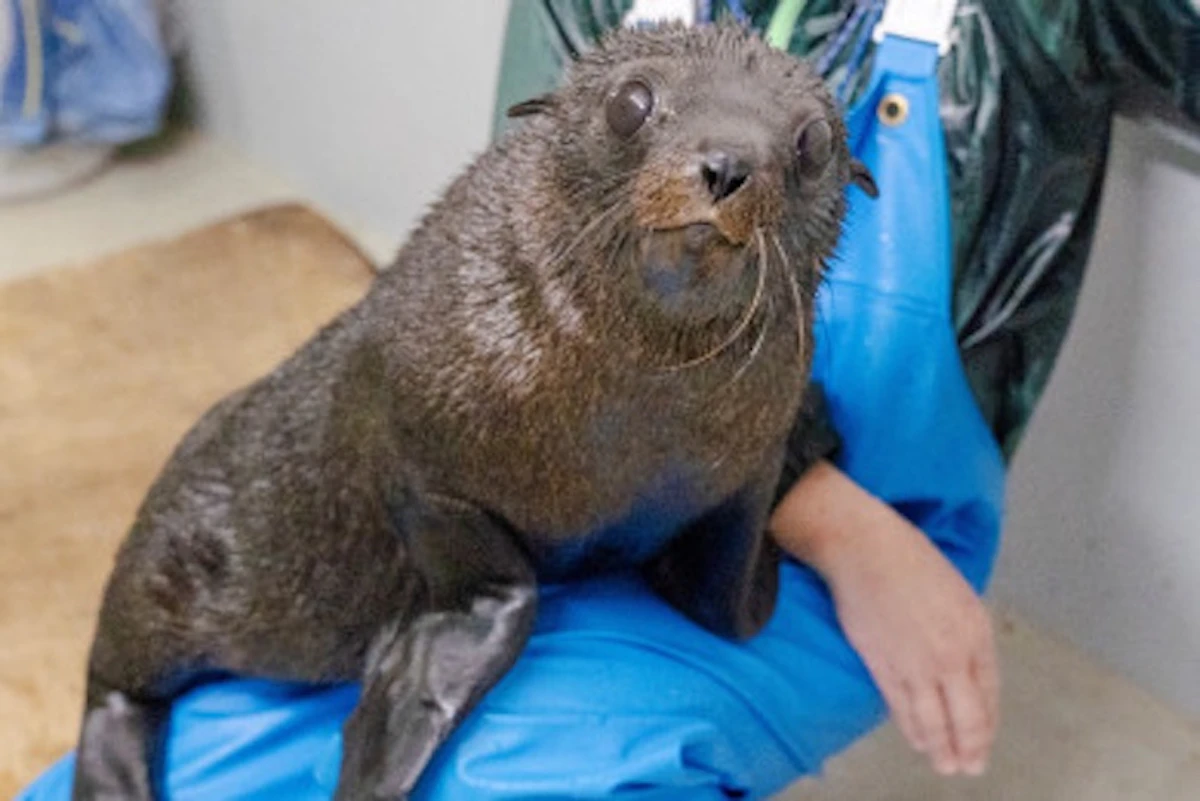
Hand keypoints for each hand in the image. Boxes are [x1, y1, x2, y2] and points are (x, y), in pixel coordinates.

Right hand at [771, 461, 999, 776]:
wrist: (863, 547)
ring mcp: (916, 663)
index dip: (987, 722)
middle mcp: (951, 654)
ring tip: (946, 765)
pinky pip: (901, 708)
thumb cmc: (909, 558)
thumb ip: (965, 633)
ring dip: (941, 748)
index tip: (985, 739)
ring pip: (933, 720)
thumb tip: (963, 665)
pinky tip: (917, 741)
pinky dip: (911, 729)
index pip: (989, 692)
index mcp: (975, 631)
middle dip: (970, 747)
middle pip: (967, 716)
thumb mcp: (957, 591)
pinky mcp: (882, 665)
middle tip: (970, 768)